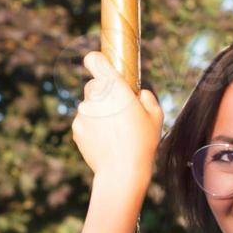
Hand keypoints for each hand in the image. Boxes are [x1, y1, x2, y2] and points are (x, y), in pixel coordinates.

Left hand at [71, 51, 163, 192]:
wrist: (121, 172)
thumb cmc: (142, 144)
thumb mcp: (155, 117)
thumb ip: (147, 97)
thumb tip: (139, 93)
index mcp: (114, 87)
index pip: (94, 60)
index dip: (97, 61)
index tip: (101, 66)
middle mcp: (95, 96)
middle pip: (93, 85)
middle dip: (103, 93)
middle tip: (119, 111)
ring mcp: (83, 113)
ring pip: (89, 106)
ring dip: (98, 113)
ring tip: (115, 133)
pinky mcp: (76, 128)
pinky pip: (84, 122)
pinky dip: (92, 128)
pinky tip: (106, 141)